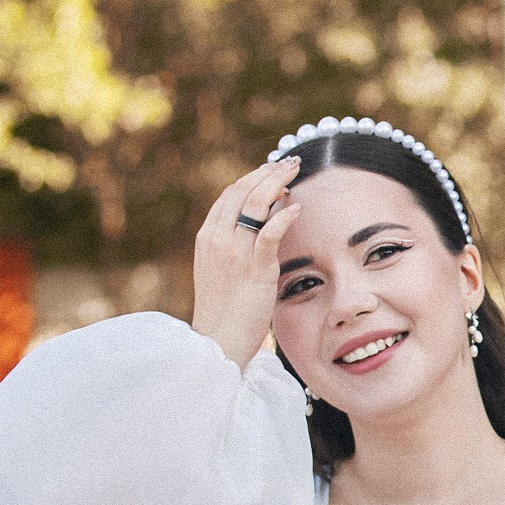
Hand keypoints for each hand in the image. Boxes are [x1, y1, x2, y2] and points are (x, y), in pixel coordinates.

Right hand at [190, 156, 301, 368]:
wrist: (218, 341)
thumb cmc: (225, 311)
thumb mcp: (223, 271)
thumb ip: (238, 246)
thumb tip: (264, 223)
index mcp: (208, 237)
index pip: (230, 195)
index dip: (253, 178)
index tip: (273, 171)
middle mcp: (217, 239)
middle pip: (242, 191)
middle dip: (267, 172)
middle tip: (290, 162)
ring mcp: (234, 253)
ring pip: (255, 204)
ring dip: (277, 182)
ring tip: (296, 171)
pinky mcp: (254, 270)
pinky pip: (268, 234)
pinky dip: (283, 217)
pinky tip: (297, 207)